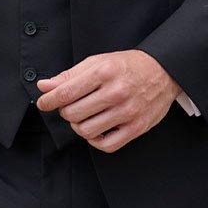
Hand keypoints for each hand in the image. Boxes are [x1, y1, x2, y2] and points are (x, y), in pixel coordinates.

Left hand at [35, 50, 180, 152]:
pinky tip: (97, 130)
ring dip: (79, 126)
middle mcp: (116, 92)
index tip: (43, 103)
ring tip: (84, 117)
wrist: (163, 71)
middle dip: (66, 112)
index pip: (66, 93)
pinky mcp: (136, 127)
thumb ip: (69, 75)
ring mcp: (127, 112)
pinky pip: (106, 145)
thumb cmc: (127, 66)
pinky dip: (95, 140)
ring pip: (86, 131)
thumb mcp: (98, 62)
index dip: (49, 101)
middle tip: (71, 107)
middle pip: (73, 114)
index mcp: (103, 72)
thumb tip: (45, 87)